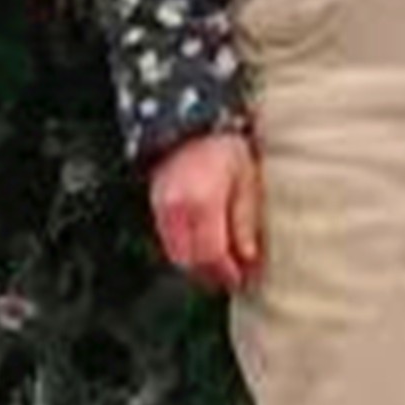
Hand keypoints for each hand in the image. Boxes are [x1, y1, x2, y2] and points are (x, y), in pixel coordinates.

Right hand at [148, 127, 262, 293]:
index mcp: (204, 202)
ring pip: (177, 255)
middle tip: (233, 279)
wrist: (191, 125)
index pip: (212, 253)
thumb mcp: (246, 180)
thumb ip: (245, 220)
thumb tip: (248, 258)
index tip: (243, 280)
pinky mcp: (155, 208)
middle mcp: (177, 210)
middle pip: (190, 261)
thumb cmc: (226, 149)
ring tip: (221, 267)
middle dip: (211, 275)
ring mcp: (161, 209)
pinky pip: (169, 241)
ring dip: (198, 267)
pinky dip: (186, 251)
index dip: (227, 272)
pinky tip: (204, 249)